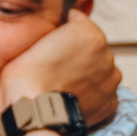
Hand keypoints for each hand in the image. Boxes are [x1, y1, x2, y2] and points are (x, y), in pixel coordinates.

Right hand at [0, 11, 119, 128]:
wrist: (34, 112)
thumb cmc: (26, 79)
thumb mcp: (31, 40)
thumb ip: (53, 33)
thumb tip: (56, 38)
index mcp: (88, 32)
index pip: (78, 22)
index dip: (63, 32)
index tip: (52, 44)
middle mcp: (106, 53)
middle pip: (92, 49)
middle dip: (78, 56)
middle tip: (56, 69)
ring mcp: (110, 79)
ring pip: (100, 71)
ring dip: (88, 76)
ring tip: (65, 86)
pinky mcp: (110, 102)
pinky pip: (103, 94)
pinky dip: (92, 96)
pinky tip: (73, 99)